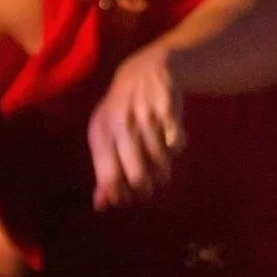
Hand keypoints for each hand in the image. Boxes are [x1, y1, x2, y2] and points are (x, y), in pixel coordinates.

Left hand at [88, 39, 184, 208]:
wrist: (144, 70)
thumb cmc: (123, 113)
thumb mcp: (107, 137)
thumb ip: (103, 171)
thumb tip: (101, 206)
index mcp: (100, 131)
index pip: (108, 176)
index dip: (120, 194)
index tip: (128, 199)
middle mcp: (119, 122)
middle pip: (134, 174)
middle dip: (144, 186)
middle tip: (149, 189)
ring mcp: (144, 112)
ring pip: (158, 159)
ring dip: (163, 170)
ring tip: (163, 172)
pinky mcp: (166, 105)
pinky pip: (175, 140)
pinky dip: (176, 147)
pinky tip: (173, 145)